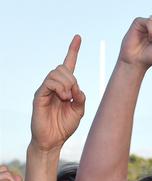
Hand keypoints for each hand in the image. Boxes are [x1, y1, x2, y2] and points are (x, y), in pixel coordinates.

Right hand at [30, 36, 84, 152]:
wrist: (53, 140)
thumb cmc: (64, 126)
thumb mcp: (79, 111)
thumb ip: (81, 98)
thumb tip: (78, 88)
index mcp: (65, 87)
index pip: (68, 65)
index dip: (73, 51)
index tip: (78, 37)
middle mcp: (54, 86)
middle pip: (63, 68)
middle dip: (72, 79)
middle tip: (73, 95)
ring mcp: (45, 89)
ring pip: (57, 73)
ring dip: (67, 84)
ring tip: (67, 98)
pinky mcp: (39, 95)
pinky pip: (49, 83)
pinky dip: (60, 87)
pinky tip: (63, 97)